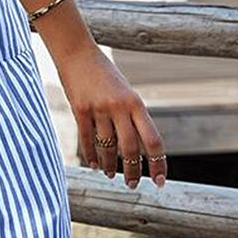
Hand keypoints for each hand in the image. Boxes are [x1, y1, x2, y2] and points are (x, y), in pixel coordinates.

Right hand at [54, 42, 166, 187]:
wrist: (77, 53)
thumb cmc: (104, 74)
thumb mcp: (125, 92)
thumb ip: (131, 115)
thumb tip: (136, 146)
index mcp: (136, 103)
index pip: (152, 140)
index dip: (158, 163)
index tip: (160, 180)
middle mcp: (119, 107)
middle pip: (130, 149)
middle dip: (133, 171)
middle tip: (133, 185)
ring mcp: (98, 109)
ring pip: (107, 147)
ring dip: (110, 166)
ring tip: (112, 175)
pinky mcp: (80, 110)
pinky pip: (87, 140)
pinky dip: (91, 156)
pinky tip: (95, 165)